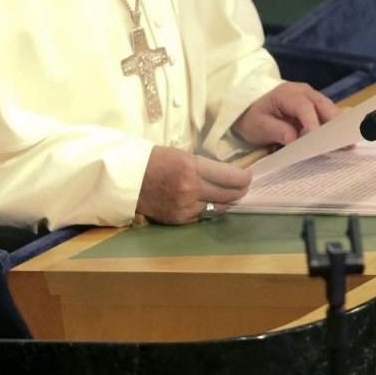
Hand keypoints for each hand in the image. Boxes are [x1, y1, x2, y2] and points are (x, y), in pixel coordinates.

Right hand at [135, 146, 250, 224]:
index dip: (244, 178)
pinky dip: (207, 209)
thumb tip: (228, 174)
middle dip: (240, 191)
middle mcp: (191, 189)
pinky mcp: (179, 219)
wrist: (128, 179)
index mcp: (192, 167)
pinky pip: (203, 216)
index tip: (247, 177)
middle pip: (229, 195)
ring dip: (224, 202)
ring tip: (226, 195)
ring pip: (218, 208)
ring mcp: (185, 207)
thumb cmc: (156, 160)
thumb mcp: (183, 155)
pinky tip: (206, 202)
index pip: (231, 177)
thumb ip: (205, 167)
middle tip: (243, 187)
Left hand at [233, 81, 340, 147]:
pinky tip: (340, 142)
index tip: (318, 142)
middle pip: (323, 104)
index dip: (312, 123)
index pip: (304, 107)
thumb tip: (294, 140)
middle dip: (333, 123)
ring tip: (347, 144)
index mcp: (287, 94)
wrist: (250, 111)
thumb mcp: (258, 126)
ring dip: (337, 126)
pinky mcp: (315, 107)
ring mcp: (311, 98)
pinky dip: (333, 128)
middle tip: (344, 142)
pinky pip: (327, 116)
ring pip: (329, 109)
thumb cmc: (254, 118)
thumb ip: (276, 131)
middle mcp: (303, 92)